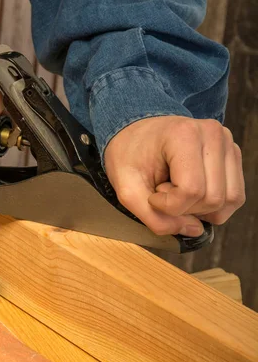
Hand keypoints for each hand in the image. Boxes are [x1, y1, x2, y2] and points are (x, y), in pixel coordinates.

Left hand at [104, 116, 244, 236]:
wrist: (136, 132)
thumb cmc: (129, 156)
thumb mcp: (127, 190)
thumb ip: (154, 218)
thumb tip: (195, 229)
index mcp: (184, 134)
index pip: (191, 190)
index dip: (168, 206)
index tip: (152, 195)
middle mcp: (213, 134)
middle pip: (213, 199)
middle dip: (185, 208)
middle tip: (163, 191)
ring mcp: (227, 144)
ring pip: (229, 200)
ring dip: (200, 209)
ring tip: (177, 190)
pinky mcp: (233, 156)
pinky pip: (235, 196)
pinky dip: (213, 206)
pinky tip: (191, 193)